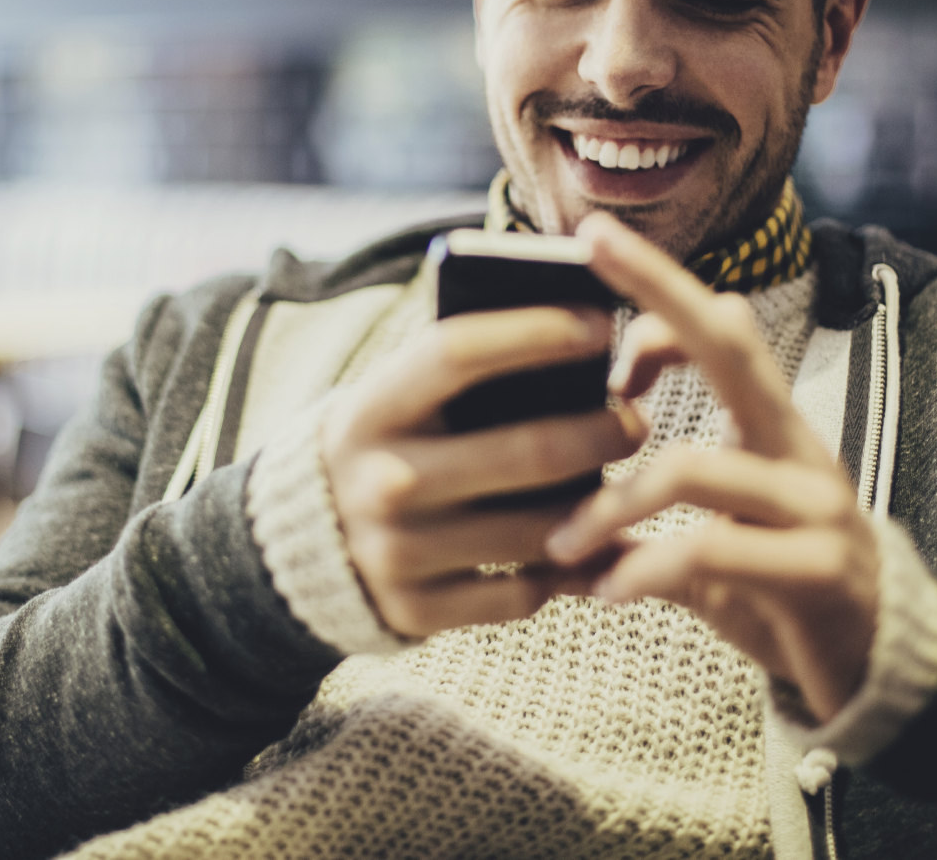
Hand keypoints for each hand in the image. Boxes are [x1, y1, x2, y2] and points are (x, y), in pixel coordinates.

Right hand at [319, 303, 644, 637]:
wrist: (300, 546)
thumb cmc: (384, 447)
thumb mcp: (395, 399)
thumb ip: (462, 371)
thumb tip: (577, 334)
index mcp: (371, 409)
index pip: (458, 352)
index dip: (536, 332)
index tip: (598, 324)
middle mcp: (381, 481)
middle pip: (529, 451)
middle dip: (604, 432)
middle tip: (636, 421)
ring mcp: (398, 553)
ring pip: (541, 530)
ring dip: (601, 506)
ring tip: (627, 482)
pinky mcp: (417, 612)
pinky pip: (525, 593)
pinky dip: (571, 570)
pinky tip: (593, 546)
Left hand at [546, 212, 878, 722]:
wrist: (878, 661)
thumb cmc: (777, 581)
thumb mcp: (712, 528)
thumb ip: (647, 498)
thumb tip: (552, 481)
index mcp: (771, 425)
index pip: (723, 331)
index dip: (661, 301)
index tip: (591, 310)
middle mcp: (795, 448)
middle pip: (732, 344)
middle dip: (659, 288)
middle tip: (592, 238)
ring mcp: (811, 505)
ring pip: (694, 466)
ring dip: (609, 502)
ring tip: (560, 541)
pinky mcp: (815, 570)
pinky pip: (712, 549)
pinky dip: (645, 566)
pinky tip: (607, 589)